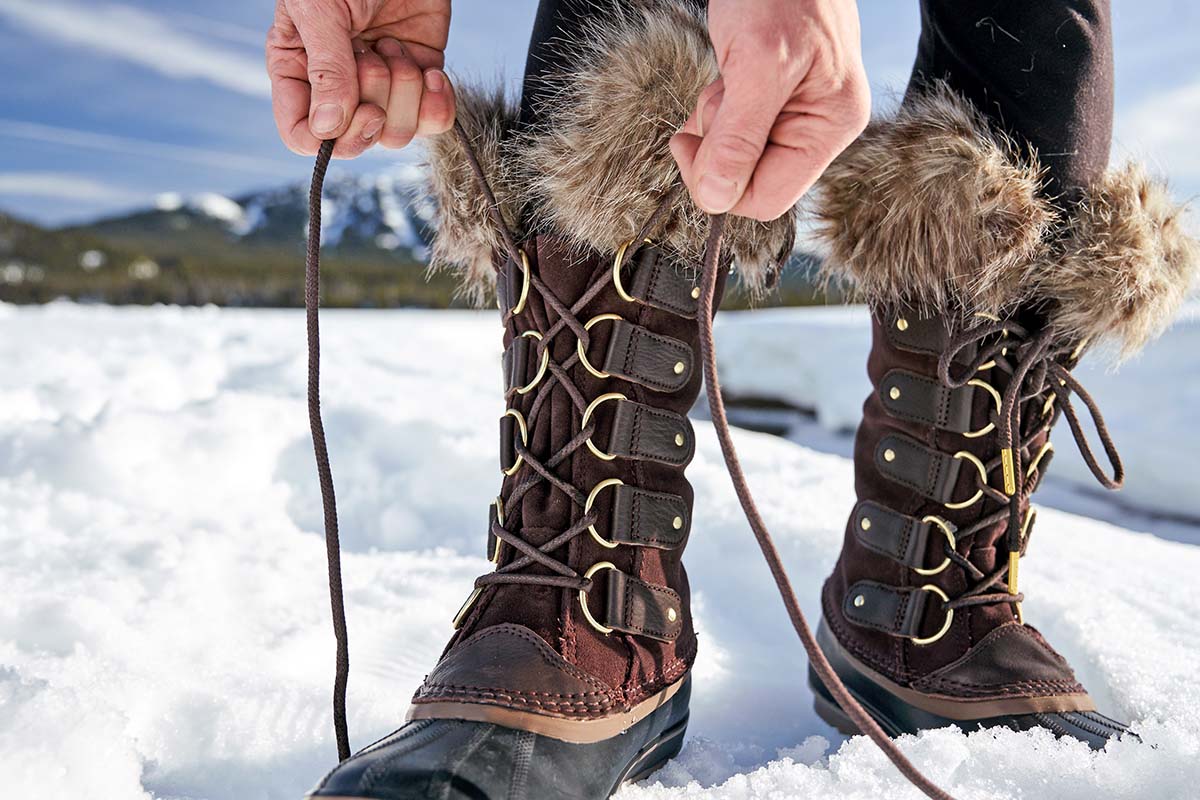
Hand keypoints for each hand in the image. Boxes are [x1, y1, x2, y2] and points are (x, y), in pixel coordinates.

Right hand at [267, 0, 454, 157]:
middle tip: (374, 61)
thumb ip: (326, 68)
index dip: (328, 139)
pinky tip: (431, 70)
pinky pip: (432, 120)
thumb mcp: (322, 10)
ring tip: (395, 47)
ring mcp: (381, 85)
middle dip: (373, 110)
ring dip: (404, 93)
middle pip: (354, 141)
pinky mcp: (419, 78)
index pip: (303, 135)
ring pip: (395, 134)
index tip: (354, 109)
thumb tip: (327, 128)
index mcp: (298, 71)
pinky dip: (437, 102)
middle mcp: (338, 86)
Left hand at [670, 0, 869, 220]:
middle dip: (718, 146)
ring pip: (735, 156)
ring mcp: (796, 115)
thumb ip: (739, 137)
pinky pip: (733, 130)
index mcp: (830, 128)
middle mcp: (818, 128)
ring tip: (729, 75)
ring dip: (715, 122)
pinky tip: (728, 72)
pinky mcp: (772, 102)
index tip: (689, 147)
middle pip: (748, 180)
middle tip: (717, 99)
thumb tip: (718, 198)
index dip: (721, 185)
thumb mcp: (757, 65)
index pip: (766, 199)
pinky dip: (717, 108)